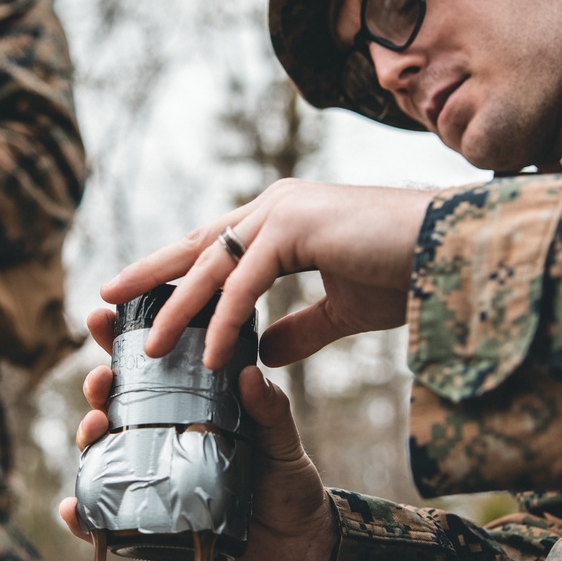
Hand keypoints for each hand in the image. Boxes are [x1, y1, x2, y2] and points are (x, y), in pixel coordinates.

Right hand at [58, 310, 337, 560]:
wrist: (297, 547)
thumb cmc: (286, 483)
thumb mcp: (281, 440)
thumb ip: (270, 410)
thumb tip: (250, 373)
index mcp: (189, 408)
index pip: (149, 368)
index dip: (120, 342)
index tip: (104, 318)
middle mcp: (162, 439)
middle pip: (115, 404)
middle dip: (97, 385)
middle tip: (102, 378)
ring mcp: (151, 480)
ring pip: (102, 453)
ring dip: (86, 436)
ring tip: (94, 427)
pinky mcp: (148, 525)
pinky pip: (104, 519)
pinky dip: (81, 515)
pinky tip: (73, 507)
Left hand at [102, 178, 429, 367]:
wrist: (457, 250)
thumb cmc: (410, 272)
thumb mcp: (344, 310)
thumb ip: (301, 328)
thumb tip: (263, 352)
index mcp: (283, 217)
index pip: (214, 245)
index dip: (174, 269)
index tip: (136, 293)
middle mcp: (276, 205)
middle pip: (198, 245)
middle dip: (151, 274)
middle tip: (103, 298)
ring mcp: (284, 210)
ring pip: (215, 265)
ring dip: (179, 308)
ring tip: (150, 347)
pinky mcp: (298, 226)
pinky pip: (248, 282)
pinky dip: (227, 321)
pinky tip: (210, 355)